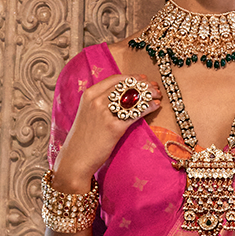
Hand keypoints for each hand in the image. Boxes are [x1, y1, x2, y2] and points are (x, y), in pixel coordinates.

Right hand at [53, 73, 162, 192]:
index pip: (116, 79)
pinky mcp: (114, 127)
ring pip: (133, 97)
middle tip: (154, 87)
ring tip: (157, 96)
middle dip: (143, 85)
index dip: (132, 77)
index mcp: (90, 94)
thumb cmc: (83, 138)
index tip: (142, 79)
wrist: (76, 158)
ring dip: (149, 94)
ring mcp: (105, 113)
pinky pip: (136, 113)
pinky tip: (155, 106)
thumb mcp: (87, 113)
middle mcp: (97, 100)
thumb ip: (100, 102)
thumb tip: (120, 96)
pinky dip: (148, 107)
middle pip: (126, 86)